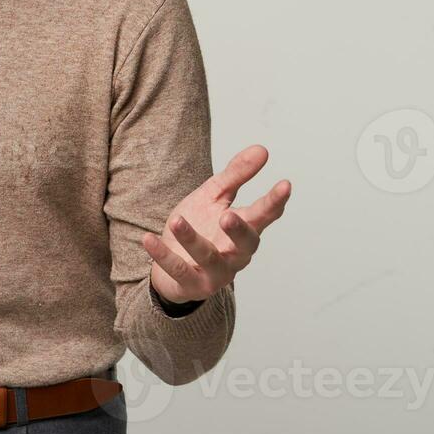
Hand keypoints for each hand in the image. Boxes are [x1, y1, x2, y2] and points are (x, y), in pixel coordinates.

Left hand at [144, 144, 291, 305]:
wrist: (173, 263)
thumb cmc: (201, 226)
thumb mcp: (215, 196)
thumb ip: (237, 175)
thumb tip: (262, 149)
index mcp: (244, 228)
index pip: (264, 215)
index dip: (275, 201)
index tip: (285, 184)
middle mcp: (235, 253)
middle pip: (245, 243)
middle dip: (239, 231)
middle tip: (228, 216)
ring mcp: (215, 271)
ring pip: (207, 257)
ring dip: (192, 240)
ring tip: (177, 220)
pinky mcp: (191, 283)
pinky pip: (177, 269)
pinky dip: (163, 255)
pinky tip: (148, 239)